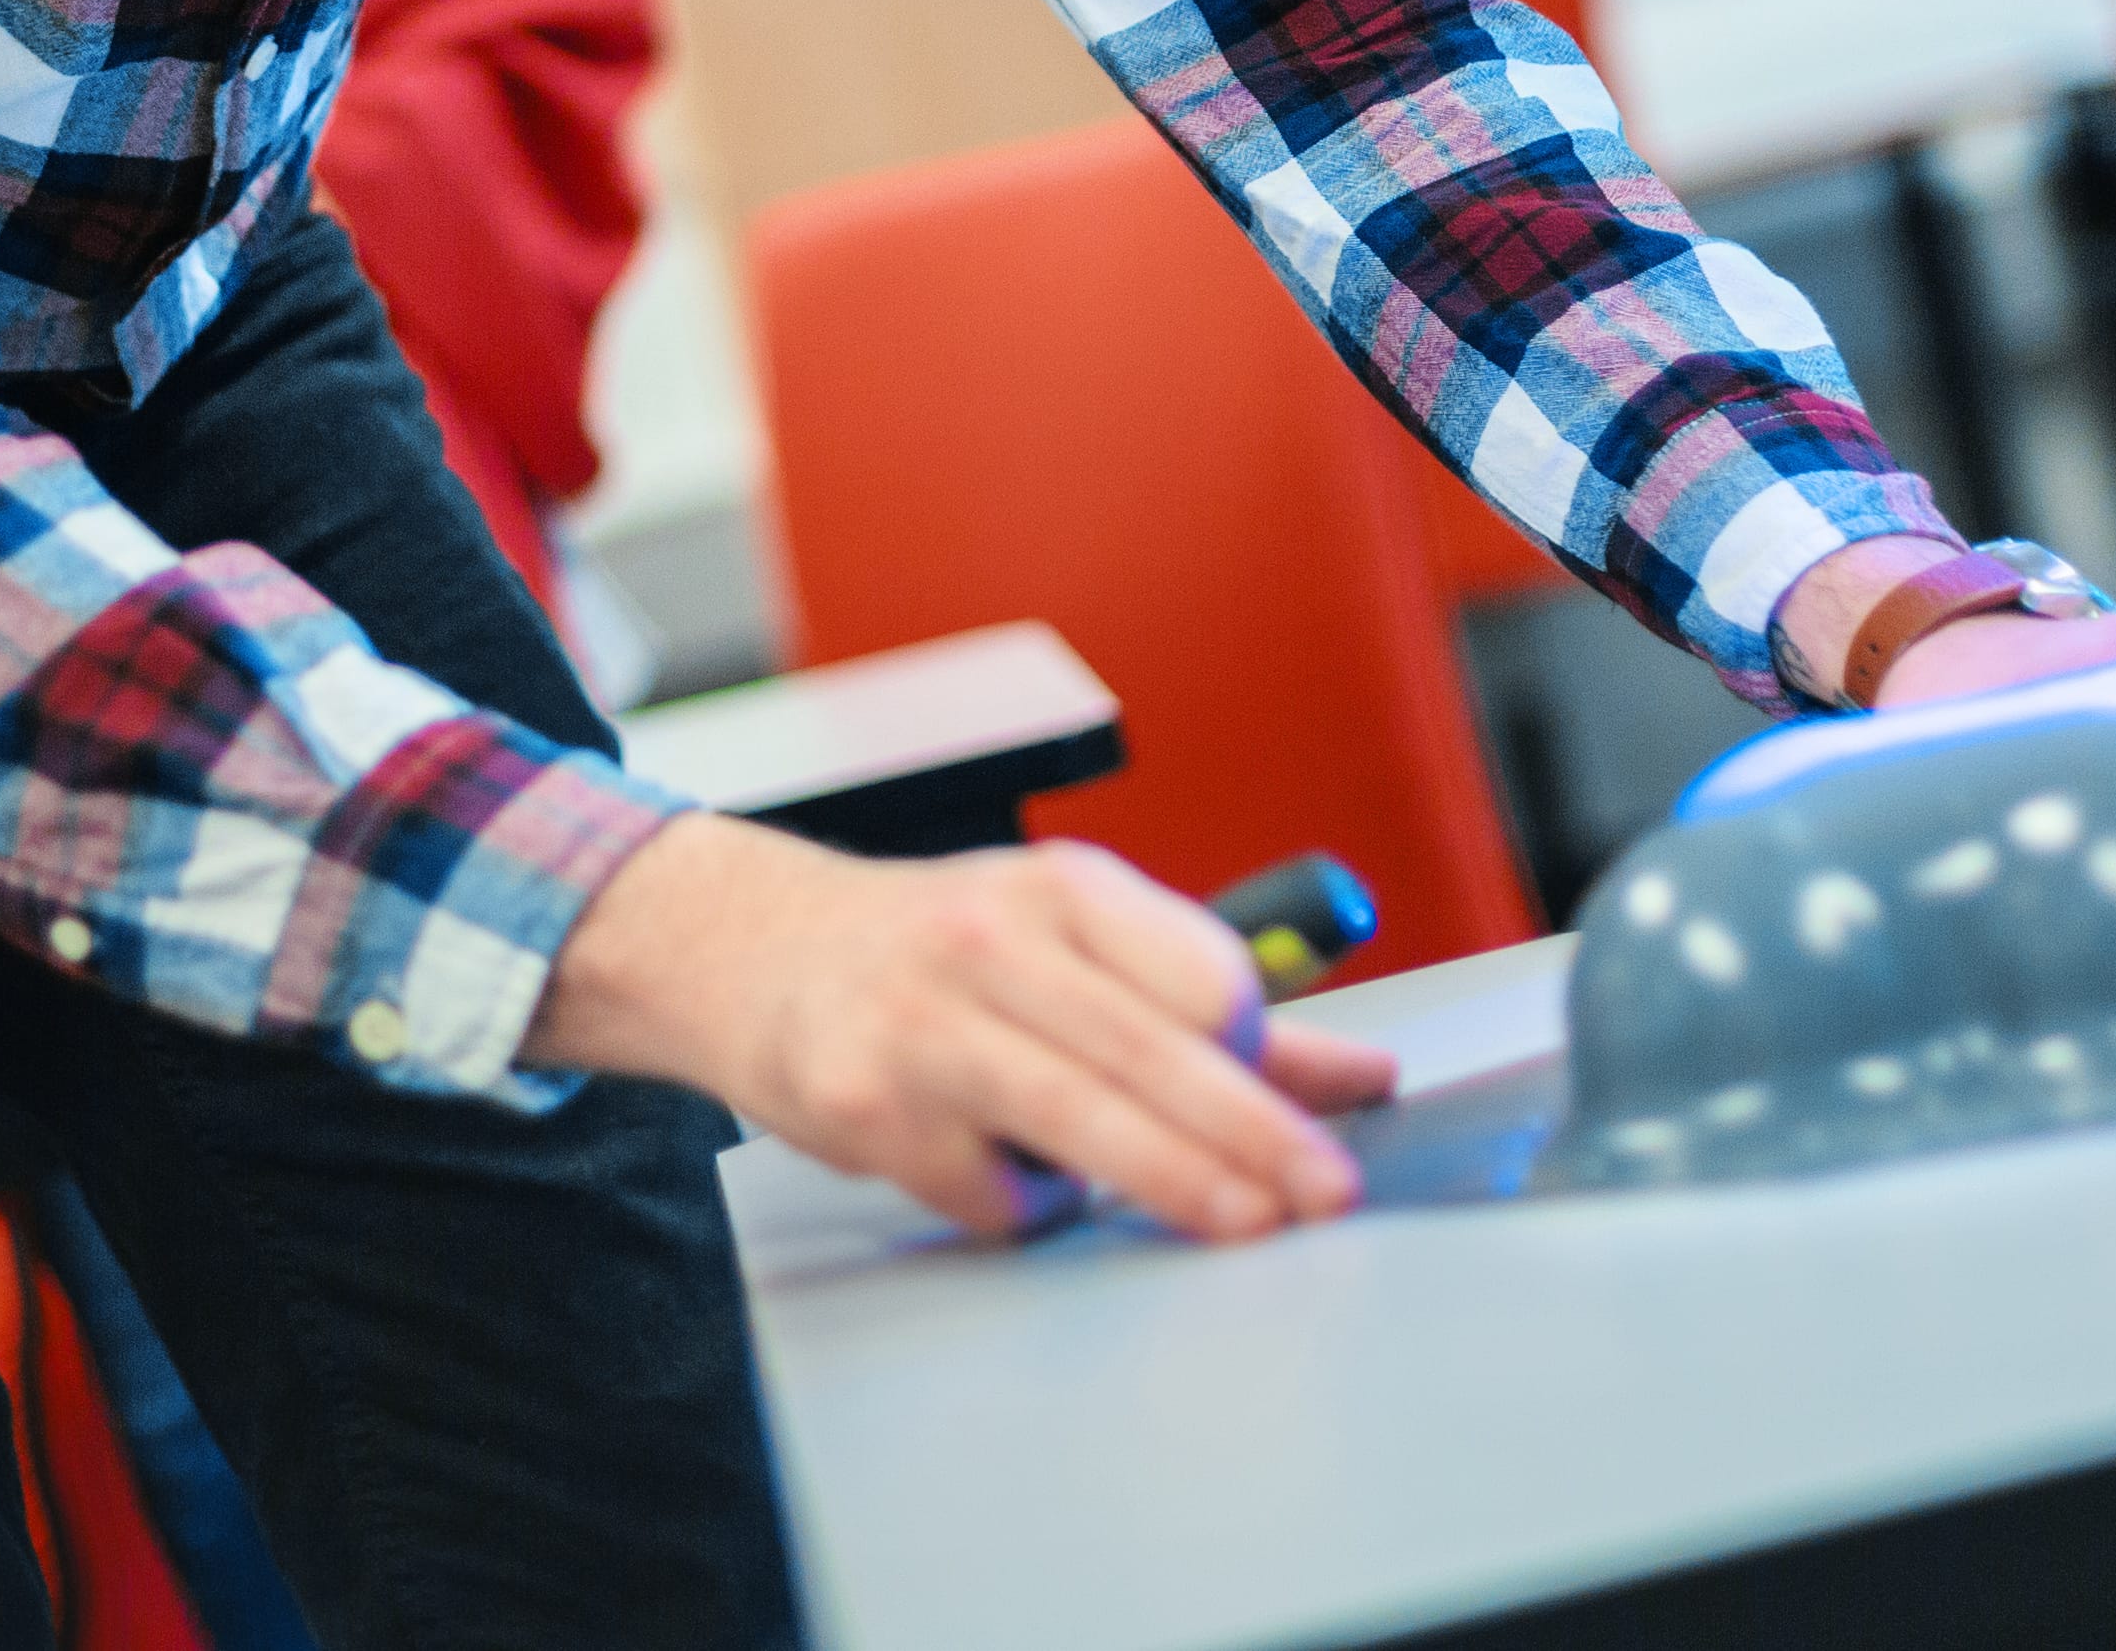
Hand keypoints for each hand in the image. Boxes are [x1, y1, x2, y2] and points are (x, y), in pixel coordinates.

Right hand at [530, 818, 1394, 1243]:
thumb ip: (1218, 1010)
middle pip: (1155, 1048)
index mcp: (1065, 889)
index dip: (1259, 1054)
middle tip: (1324, 1195)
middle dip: (1253, 1132)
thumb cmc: (940, 949)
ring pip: (1076, 1116)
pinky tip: (1017, 1183)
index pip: (1203, 974)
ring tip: (1243, 1225)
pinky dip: (1024, 1207)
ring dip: (1172, 1179)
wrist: (752, 950)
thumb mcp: (1076, 941)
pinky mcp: (866, 1105)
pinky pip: (984, 1188)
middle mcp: (993, 938)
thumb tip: (1364, 1077)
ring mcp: (922, 1022)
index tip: (1296, 1111)